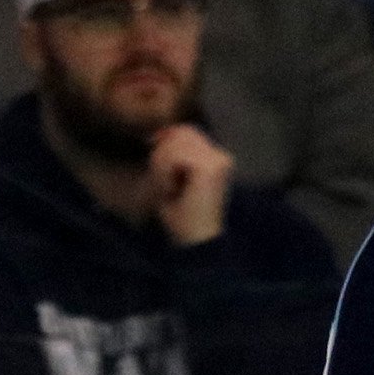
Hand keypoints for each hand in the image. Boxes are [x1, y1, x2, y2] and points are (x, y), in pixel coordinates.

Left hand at [150, 123, 233, 247]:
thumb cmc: (183, 218)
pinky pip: (175, 156)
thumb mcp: (172, 178)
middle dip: (163, 153)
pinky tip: (170, 191)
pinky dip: (165, 173)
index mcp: (216, 158)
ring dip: (162, 165)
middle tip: (163, 183)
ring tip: (167, 189)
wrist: (197, 243)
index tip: (152, 149)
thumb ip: (170, 154)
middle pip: (182, 132)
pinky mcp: (210, 168)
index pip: (188, 131)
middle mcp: (221, 156)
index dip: (167, 136)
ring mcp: (218, 160)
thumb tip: (161, 133)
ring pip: (176, 142)